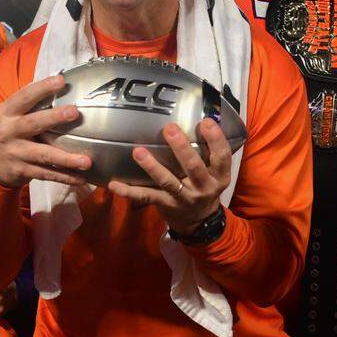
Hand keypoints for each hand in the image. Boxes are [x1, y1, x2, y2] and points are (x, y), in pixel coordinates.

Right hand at [0, 74, 90, 187]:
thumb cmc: (12, 132)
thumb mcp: (13, 115)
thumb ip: (31, 102)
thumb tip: (62, 81)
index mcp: (6, 112)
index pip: (24, 97)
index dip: (42, 88)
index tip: (61, 80)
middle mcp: (8, 131)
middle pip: (33, 123)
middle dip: (54, 117)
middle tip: (75, 112)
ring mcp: (15, 153)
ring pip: (44, 155)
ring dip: (66, 158)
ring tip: (87, 161)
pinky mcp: (22, 171)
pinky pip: (47, 174)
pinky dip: (65, 177)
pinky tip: (82, 178)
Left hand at [108, 119, 230, 236]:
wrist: (198, 221)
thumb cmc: (203, 185)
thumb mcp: (214, 172)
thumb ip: (208, 151)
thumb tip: (199, 116)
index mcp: (219, 176)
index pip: (222, 156)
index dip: (216, 139)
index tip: (207, 122)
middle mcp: (204, 187)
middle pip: (194, 167)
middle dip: (181, 148)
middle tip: (169, 128)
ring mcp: (184, 198)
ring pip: (167, 181)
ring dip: (152, 167)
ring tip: (138, 152)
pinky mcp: (166, 204)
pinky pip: (146, 196)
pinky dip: (129, 191)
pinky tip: (114, 184)